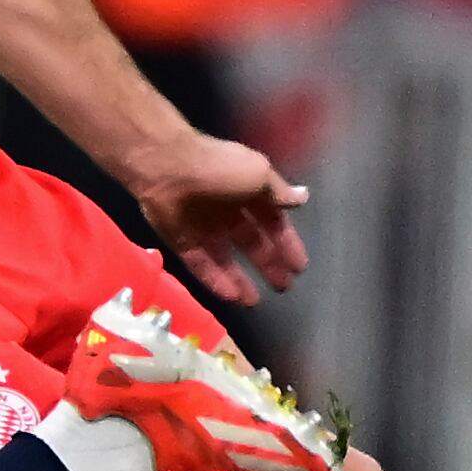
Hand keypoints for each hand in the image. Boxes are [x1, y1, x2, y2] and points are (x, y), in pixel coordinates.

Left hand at [122, 134, 309, 305]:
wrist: (167, 168)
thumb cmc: (219, 168)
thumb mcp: (258, 175)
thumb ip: (279, 193)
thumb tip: (303, 198)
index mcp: (247, 190)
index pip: (273, 221)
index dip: (286, 243)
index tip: (300, 267)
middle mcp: (226, 209)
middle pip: (251, 242)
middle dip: (267, 264)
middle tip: (283, 287)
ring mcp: (202, 226)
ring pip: (225, 258)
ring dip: (240, 279)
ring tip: (254, 302)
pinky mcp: (181, 240)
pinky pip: (201, 264)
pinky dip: (215, 280)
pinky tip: (231, 296)